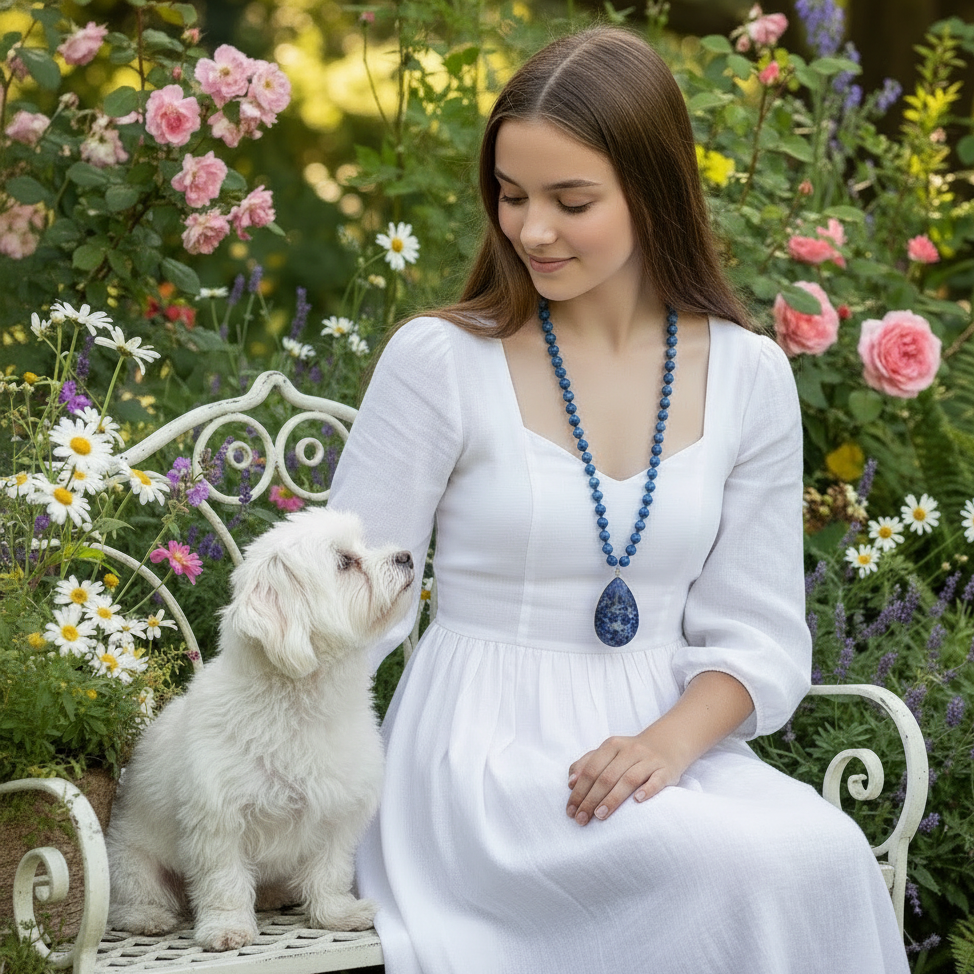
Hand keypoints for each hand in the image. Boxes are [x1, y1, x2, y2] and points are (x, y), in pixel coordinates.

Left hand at [565, 729, 687, 825]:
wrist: (666, 744)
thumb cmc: (629, 754)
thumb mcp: (607, 753)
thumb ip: (586, 764)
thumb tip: (570, 782)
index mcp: (612, 746)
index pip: (591, 769)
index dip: (579, 791)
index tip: (570, 811)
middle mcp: (630, 751)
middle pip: (607, 776)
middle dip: (591, 799)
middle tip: (581, 819)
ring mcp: (649, 760)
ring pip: (629, 779)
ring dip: (613, 798)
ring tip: (600, 815)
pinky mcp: (666, 771)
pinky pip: (657, 780)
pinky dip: (648, 790)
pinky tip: (638, 800)